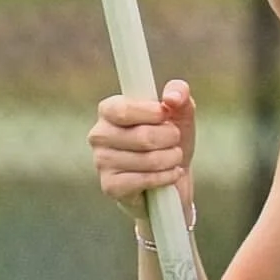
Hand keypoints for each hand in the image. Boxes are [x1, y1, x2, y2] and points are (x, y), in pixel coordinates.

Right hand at [88, 76, 196, 216]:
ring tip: (173, 158)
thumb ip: (179, 93)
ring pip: (148, 159)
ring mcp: (102, 162)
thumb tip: (171, 97)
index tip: (166, 115)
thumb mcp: (180, 113)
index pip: (123, 109)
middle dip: (170, 138)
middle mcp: (99, 135)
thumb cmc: (170, 141)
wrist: (172, 180)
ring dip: (171, 159)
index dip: (151, 113)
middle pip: (142, 136)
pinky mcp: (110, 187)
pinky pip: (145, 180)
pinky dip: (166, 177)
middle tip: (174, 140)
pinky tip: (170, 175)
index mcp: (109, 110)